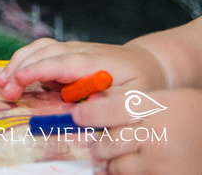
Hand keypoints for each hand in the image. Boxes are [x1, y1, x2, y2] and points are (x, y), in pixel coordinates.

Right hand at [0, 37, 166, 101]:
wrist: (147, 62)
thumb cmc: (142, 82)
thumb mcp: (136, 98)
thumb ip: (110, 102)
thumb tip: (84, 109)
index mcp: (95, 61)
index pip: (61, 63)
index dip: (39, 71)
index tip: (19, 80)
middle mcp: (79, 50)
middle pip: (43, 53)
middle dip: (20, 69)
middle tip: (5, 92)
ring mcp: (71, 49)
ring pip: (38, 48)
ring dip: (17, 63)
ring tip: (1, 82)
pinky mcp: (65, 52)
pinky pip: (40, 51)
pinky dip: (24, 60)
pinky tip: (16, 76)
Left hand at [72, 87, 201, 173]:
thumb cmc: (194, 117)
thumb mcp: (166, 100)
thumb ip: (130, 103)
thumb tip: (91, 104)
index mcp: (155, 109)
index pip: (108, 110)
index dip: (88, 115)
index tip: (77, 117)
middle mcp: (156, 136)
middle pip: (107, 142)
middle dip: (99, 144)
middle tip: (98, 144)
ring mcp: (161, 162)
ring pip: (116, 166)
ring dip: (111, 163)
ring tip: (112, 158)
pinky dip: (127, 174)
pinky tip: (134, 168)